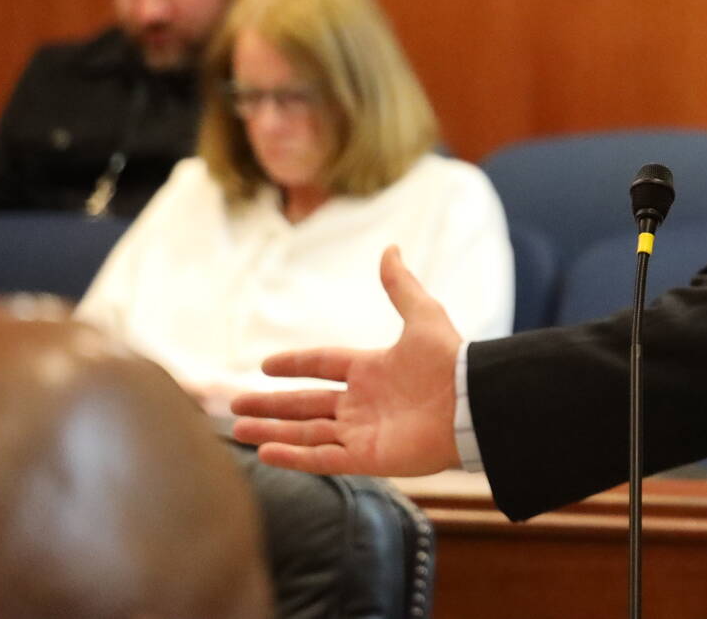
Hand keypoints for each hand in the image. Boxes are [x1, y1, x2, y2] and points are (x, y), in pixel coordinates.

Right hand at [230, 245, 464, 476]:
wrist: (472, 401)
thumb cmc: (451, 360)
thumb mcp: (423, 316)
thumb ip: (401, 286)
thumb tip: (390, 248)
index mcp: (372, 369)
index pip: (323, 365)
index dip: (296, 364)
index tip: (265, 365)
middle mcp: (363, 402)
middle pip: (306, 403)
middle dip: (271, 404)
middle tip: (234, 404)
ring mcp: (363, 432)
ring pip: (306, 431)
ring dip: (272, 429)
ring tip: (237, 428)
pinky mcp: (367, 458)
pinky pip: (323, 458)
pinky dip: (293, 455)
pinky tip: (265, 450)